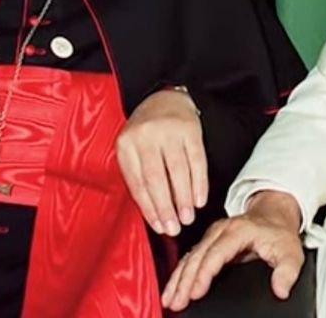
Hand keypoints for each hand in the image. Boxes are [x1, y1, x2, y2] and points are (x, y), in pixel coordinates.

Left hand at [117, 87, 205, 235]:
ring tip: (187, 218)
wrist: (166, 98)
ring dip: (183, 199)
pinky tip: (199, 199)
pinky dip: (199, 183)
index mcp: (125, 144)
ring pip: (177, 172)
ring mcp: (168, 131)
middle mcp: (145, 135)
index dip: (149, 209)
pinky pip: (196, 161)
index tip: (158, 227)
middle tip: (174, 228)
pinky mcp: (190, 130)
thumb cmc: (148, 133)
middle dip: (166, 208)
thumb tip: (154, 214)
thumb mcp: (133, 149)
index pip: (137, 183)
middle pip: (155, 179)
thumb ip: (138, 176)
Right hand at [161, 190, 303, 311]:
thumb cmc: (278, 232)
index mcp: (238, 231)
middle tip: (176, 302)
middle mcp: (220, 232)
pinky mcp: (208, 243)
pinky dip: (179, 275)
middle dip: (184, 281)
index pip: (216, 253)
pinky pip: (190, 259)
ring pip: (189, 258)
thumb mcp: (291, 251)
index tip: (195, 292)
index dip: (204, 273)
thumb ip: (287, 271)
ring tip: (169, 299)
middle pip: (197, 257)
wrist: (273, 214)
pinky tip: (173, 289)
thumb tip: (281, 289)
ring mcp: (212, 236)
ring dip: (177, 279)